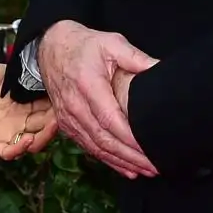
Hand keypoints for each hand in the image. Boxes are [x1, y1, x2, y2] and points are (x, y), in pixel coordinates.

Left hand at [0, 61, 55, 158]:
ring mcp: (4, 133)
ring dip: (43, 139)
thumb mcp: (5, 73)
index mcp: (21, 106)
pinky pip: (8, 153)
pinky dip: (19, 150)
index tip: (66, 101)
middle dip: (55, 125)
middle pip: (43, 129)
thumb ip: (25, 77)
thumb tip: (46, 73)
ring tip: (50, 128)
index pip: (46, 111)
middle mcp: (16, 122)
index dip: (57, 109)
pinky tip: (28, 139)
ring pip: (31, 144)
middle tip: (63, 117)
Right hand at [37, 21, 158, 177]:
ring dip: (121, 162)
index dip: (130, 138)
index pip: (110, 119)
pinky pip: (88, 147)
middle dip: (130, 156)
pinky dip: (108, 160)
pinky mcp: (67, 125)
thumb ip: (137, 57)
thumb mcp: (112, 43)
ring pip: (96, 147)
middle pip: (104, 139)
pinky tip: (127, 169)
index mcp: (88, 85)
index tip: (150, 148)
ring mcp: (68, 118)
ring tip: (146, 170)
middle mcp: (75, 106)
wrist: (51, 48)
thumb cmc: (84, 46)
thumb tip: (161, 68)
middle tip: (155, 166)